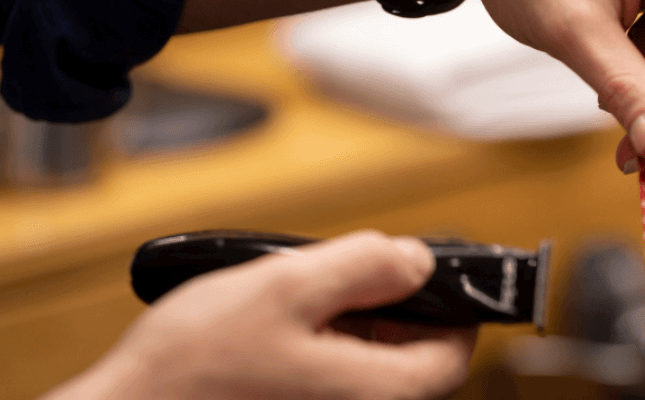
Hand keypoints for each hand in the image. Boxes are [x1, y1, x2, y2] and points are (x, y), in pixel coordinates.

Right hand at [41, 231, 475, 399]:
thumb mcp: (285, 288)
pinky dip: (322, 343)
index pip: (454, 349)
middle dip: (388, 304)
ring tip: (299, 298)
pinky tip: (280, 326)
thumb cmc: (191, 370)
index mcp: (379, 393)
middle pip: (412, 354)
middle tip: (342, 273)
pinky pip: (336, 377)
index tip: (423, 267)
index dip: (448, 301)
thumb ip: (363, 264)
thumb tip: (417, 258)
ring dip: (350, 321)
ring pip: (371, 362)